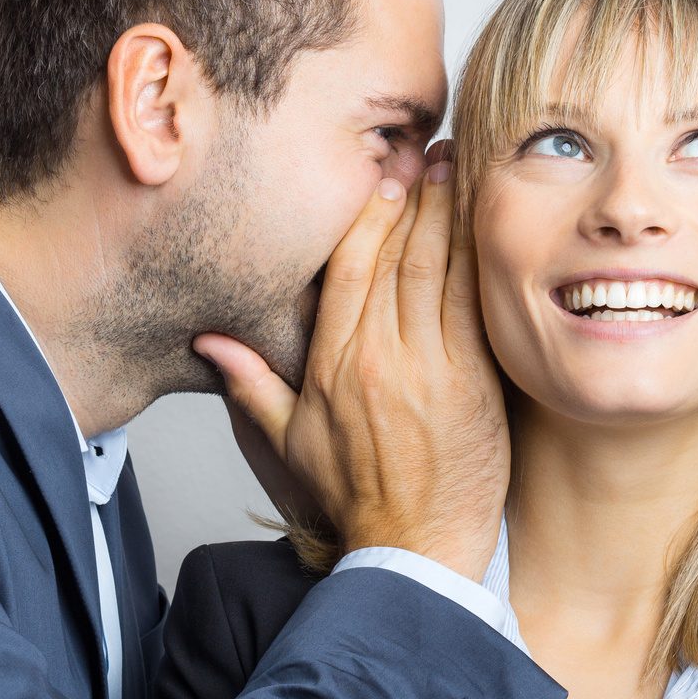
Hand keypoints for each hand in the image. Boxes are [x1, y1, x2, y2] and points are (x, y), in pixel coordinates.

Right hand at [195, 156, 509, 581]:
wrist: (415, 550)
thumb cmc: (356, 496)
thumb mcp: (289, 440)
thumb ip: (250, 383)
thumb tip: (209, 339)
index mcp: (332, 364)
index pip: (348, 269)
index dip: (366, 214)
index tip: (380, 173)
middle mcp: (379, 358)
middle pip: (396, 256)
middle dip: (412, 195)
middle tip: (426, 148)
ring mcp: (432, 369)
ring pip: (437, 271)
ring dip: (449, 213)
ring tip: (458, 166)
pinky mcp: (476, 383)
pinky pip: (475, 305)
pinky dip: (480, 258)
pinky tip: (488, 223)